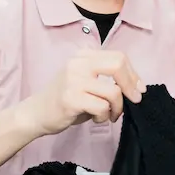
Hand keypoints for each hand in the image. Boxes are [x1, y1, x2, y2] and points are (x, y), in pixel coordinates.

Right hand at [24, 49, 145, 135]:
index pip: (118, 57)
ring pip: (113, 92)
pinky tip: (96, 119)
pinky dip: (104, 116)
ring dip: (117, 108)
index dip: (133, 74)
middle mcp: (78, 63)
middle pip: (118, 65)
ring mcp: (73, 79)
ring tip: (109, 115)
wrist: (36, 113)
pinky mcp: (71, 98)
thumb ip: (105, 77)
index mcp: (83, 55)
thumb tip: (136, 86)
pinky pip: (102, 107)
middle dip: (131, 85)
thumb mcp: (84, 80)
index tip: (138, 89)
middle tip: (134, 100)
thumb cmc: (65, 99)